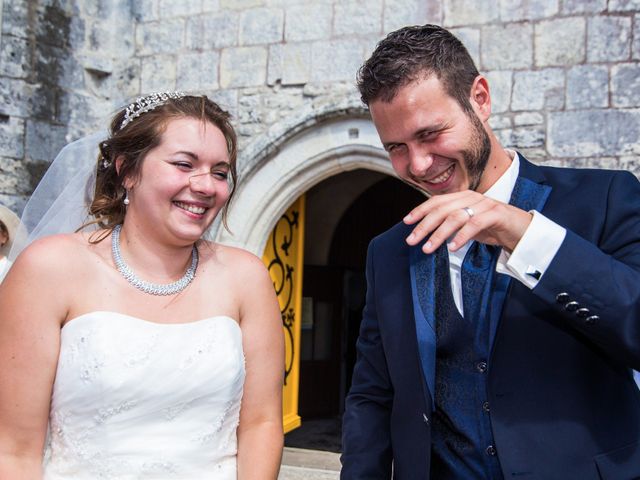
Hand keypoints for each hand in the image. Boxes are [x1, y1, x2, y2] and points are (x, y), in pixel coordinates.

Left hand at [404, 190, 532, 253]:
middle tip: (411, 240)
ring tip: (428, 248)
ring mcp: (485, 204)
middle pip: (442, 209)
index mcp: (463, 197)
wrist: (523, 230)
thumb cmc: (493, 228)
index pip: (436, 201)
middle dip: (424, 226)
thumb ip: (450, 224)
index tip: (406, 222)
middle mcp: (471, 198)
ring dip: (439, 234)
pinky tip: (452, 247)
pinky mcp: (497, 214)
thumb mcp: (467, 225)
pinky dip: (461, 236)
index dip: (420, 210)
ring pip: (455, 217)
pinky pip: (475, 224)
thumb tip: (425, 232)